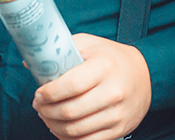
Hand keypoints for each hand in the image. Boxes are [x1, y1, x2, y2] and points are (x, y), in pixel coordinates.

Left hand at [32, 34, 150, 139]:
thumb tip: (29, 62)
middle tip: (38, 106)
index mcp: (105, 66)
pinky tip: (61, 129)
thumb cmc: (111, 58)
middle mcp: (113, 91)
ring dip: (53, 126)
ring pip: (75, 130)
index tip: (39, 94)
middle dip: (46, 112)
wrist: (145, 74)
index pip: (71, 85)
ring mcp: (117, 113)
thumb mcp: (89, 44)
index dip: (49, 93)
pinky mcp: (119, 129)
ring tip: (46, 117)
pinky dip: (68, 139)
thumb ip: (61, 51)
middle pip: (70, 111)